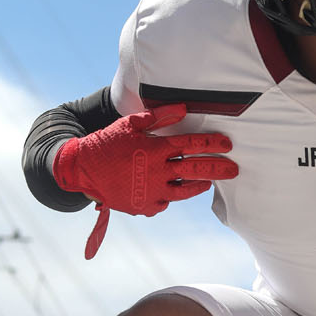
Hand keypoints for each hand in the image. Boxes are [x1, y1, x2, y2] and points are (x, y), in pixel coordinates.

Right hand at [53, 103, 237, 257]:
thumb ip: (159, 116)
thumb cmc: (106, 143)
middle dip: (218, 168)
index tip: (227, 144)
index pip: (191, 144)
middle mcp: (156, 172)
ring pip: (184, 190)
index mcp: (154, 149)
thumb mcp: (130, 125)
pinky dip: (172, 196)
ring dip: (199, 185)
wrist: (81, 170)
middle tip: (234, 169)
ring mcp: (151, 192)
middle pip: (195, 169)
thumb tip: (184, 108)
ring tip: (208, 182)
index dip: (211, 143)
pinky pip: (165, 202)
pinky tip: (177, 191)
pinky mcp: (144, 206)